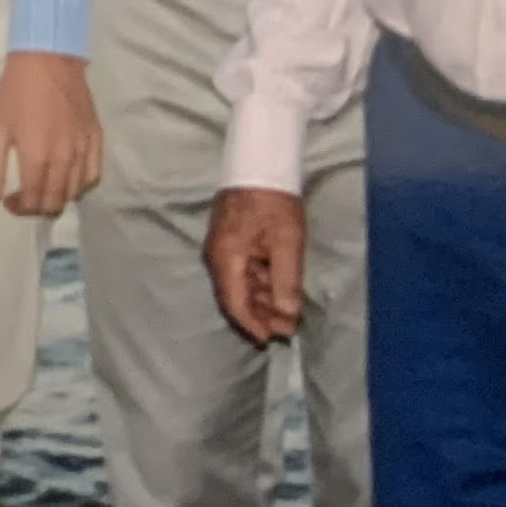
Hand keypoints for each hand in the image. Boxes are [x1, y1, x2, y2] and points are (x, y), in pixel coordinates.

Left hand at [0, 50, 102, 214]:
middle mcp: (64, 158)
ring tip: (43, 189)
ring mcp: (84, 149)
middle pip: (56, 201)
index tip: (8, 201)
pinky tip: (68, 180)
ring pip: (76, 192)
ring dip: (58, 198)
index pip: (33, 200)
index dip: (19, 208)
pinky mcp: (96, 138)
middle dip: (37, 207)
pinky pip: (94, 174)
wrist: (48, 59)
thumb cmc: (15, 92)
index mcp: (37, 156)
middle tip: (23, 197)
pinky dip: (81, 186)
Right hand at [206, 186, 307, 342]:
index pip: (235, 304)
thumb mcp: (287, 243)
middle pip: (235, 298)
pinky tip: (278, 289)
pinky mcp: (229, 245)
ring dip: (262, 301)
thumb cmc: (274, 202)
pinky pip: (242, 273)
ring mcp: (220, 252)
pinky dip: (260, 285)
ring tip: (288, 312)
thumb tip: (287, 315)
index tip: (273, 339)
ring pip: (239, 287)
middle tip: (288, 328)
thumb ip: (286, 282)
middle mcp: (217, 259)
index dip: (254, 325)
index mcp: (226, 259)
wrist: (259, 167)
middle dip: (261, 316)